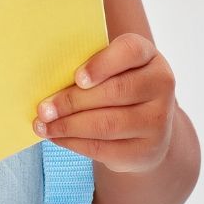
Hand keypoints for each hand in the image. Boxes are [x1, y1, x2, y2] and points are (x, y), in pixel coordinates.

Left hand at [32, 32, 175, 173]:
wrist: (146, 124)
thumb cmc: (116, 83)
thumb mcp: (111, 65)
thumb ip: (89, 63)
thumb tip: (47, 74)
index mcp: (149, 56)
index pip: (130, 51)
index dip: (102, 63)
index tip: (76, 77)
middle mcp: (160, 86)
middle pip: (114, 92)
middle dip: (72, 101)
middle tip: (43, 108)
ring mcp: (158, 122)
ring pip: (107, 124)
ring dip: (68, 126)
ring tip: (42, 125)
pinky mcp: (147, 151)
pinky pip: (105, 149)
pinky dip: (74, 143)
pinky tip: (56, 137)